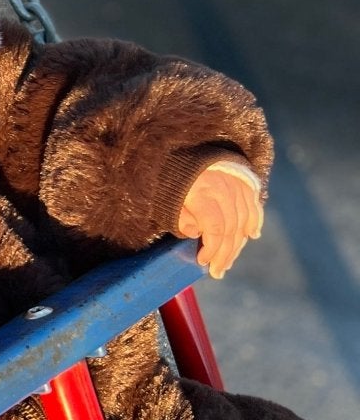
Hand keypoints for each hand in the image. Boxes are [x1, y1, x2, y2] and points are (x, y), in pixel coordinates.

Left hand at [177, 160, 263, 278]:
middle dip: (224, 254)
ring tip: (227, 261)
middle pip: (231, 228)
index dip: (211, 248)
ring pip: (244, 220)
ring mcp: (236, 183)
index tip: (202, 261)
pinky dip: (254, 221)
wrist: (181, 148)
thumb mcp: (167, 198)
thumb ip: (180, 217)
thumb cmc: (170, 179)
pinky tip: (251, 236)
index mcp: (201, 191)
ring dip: (238, 245)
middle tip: (217, 271)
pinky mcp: (243, 180)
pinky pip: (253, 205)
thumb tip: (196, 233)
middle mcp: (223, 187)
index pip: (215, 228)